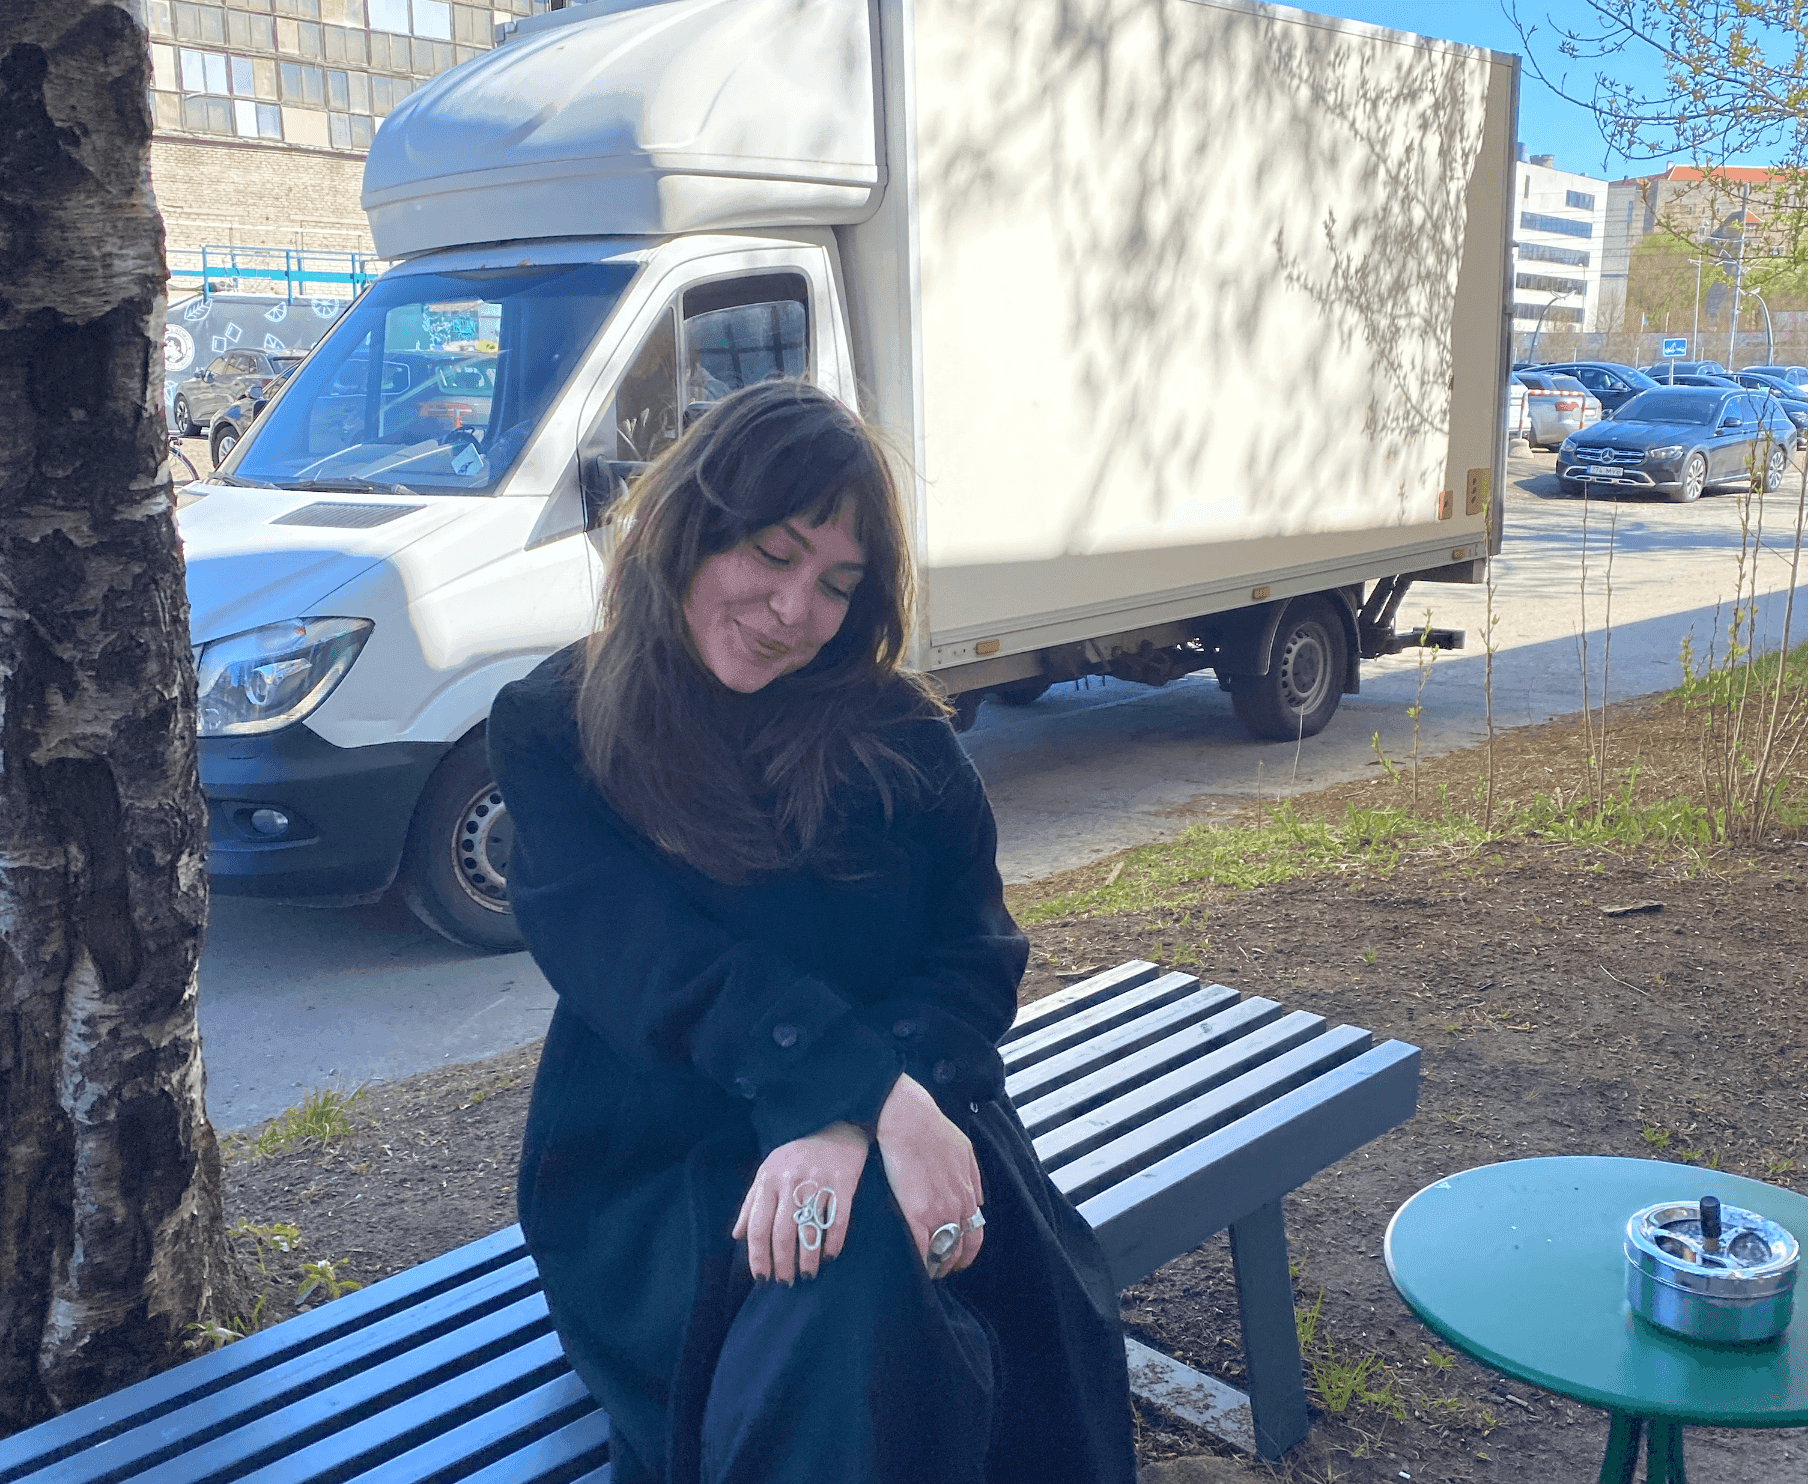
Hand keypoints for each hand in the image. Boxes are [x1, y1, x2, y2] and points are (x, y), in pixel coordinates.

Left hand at [732, 1121, 868, 1284]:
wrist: (833, 1125)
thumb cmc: (796, 1154)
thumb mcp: (767, 1171)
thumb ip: (751, 1203)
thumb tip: (737, 1236)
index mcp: (768, 1180)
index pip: (757, 1226)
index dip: (758, 1256)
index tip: (762, 1277)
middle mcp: (790, 1182)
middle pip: (782, 1233)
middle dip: (783, 1264)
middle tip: (786, 1282)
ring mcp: (817, 1182)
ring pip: (810, 1230)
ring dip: (808, 1259)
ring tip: (808, 1275)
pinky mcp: (843, 1182)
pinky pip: (838, 1220)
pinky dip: (833, 1242)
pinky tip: (830, 1256)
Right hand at [875, 1074, 983, 1277]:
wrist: (907, 1119)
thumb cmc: (930, 1128)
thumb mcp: (964, 1149)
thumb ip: (973, 1177)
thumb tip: (977, 1199)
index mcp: (968, 1191)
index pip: (974, 1233)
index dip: (966, 1250)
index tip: (957, 1256)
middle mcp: (957, 1205)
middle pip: (960, 1247)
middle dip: (951, 1263)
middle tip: (940, 1270)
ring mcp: (938, 1211)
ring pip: (942, 1252)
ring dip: (935, 1266)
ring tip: (924, 1270)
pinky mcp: (916, 1212)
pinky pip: (921, 1249)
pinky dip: (919, 1262)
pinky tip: (912, 1266)